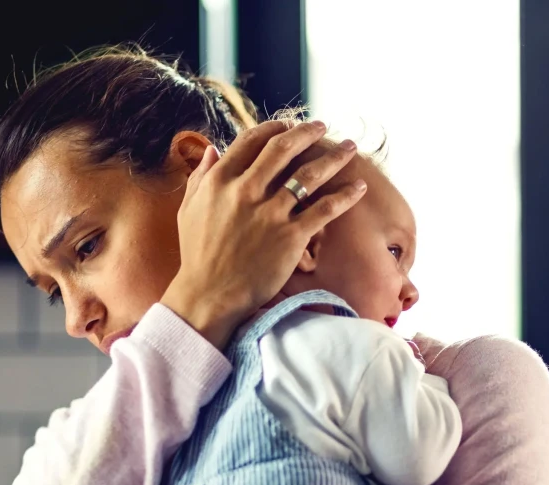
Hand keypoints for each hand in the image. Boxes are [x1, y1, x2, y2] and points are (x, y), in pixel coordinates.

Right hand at [161, 120, 366, 349]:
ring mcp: (270, 213)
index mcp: (220, 181)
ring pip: (309, 174)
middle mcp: (246, 191)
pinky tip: (359, 187)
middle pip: (283, 148)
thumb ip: (200, 177)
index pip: (251, 141)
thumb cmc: (198, 256)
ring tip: (349, 148)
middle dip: (307, 132)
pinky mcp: (291, 236)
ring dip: (333, 157)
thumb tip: (212, 150)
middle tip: (321, 127)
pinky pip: (324, 209)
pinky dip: (345, 196)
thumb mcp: (189, 210)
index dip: (273, 128)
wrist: (210, 295)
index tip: (287, 125)